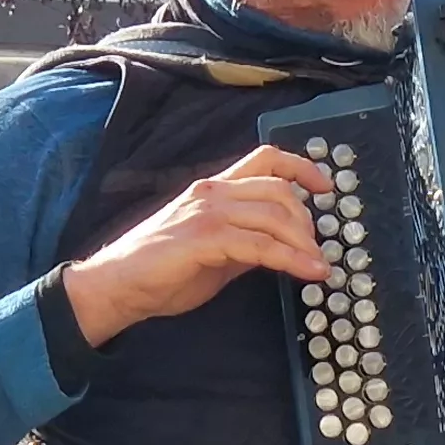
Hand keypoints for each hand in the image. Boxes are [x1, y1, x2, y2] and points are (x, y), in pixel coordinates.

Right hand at [61, 146, 335, 347]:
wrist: (118, 285)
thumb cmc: (160, 271)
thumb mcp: (215, 253)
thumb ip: (246, 243)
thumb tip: (280, 247)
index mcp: (214, 189)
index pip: (265, 159)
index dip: (301, 167)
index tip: (325, 187)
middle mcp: (212, 192)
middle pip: (277, 188)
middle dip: (307, 218)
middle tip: (317, 248)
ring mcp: (207, 212)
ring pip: (274, 214)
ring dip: (305, 242)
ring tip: (319, 265)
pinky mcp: (205, 238)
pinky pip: (261, 245)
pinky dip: (291, 259)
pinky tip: (308, 273)